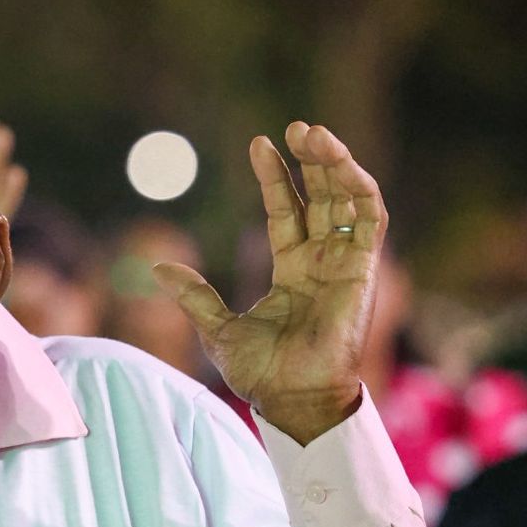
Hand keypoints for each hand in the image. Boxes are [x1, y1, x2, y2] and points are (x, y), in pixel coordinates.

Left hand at [154, 122, 384, 443]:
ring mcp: (345, 263)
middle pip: (321, 197)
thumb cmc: (261, 374)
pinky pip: (369, 218)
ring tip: (313, 133)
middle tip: (294, 127)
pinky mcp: (363, 269)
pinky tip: (339, 162)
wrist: (291, 398)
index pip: (286, 211)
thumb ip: (194, 296)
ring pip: (349, 199)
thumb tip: (157, 268)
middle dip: (311, 160)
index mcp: (293, 271)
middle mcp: (322, 261)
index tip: (259, 143)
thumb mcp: (217, 329)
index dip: (276, 177)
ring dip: (336, 163)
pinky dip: (359, 186)